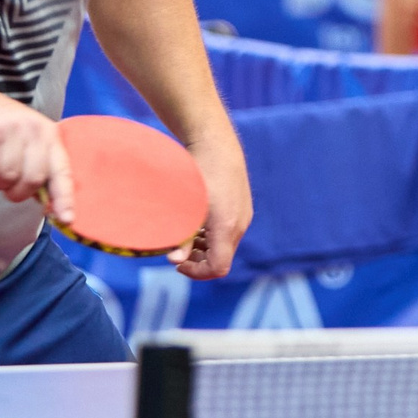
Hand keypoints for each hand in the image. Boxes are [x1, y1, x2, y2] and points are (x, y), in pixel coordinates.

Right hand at [0, 96, 76, 222]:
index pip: (62, 170)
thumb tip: (48, 202)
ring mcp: (10, 129)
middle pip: (33, 179)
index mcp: (49, 134)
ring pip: (8, 176)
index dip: (64, 198)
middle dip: (16, 192)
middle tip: (5, 186)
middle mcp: (33, 129)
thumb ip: (37, 165)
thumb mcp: (25, 139)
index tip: (67, 219)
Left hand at [170, 133, 252, 280]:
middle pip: (222, 257)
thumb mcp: (186, 208)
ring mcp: (243, 215)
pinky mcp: (241, 206)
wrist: (215, 144)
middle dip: (199, 260)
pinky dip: (212, 235)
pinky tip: (196, 222)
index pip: (218, 267)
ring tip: (185, 236)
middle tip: (178, 251)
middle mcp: (239, 224)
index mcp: (226, 227)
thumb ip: (182, 237)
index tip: (178, 265)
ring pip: (225, 244)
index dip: (197, 272)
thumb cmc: (197, 175)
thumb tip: (175, 262)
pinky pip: (229, 230)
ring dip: (205, 247)